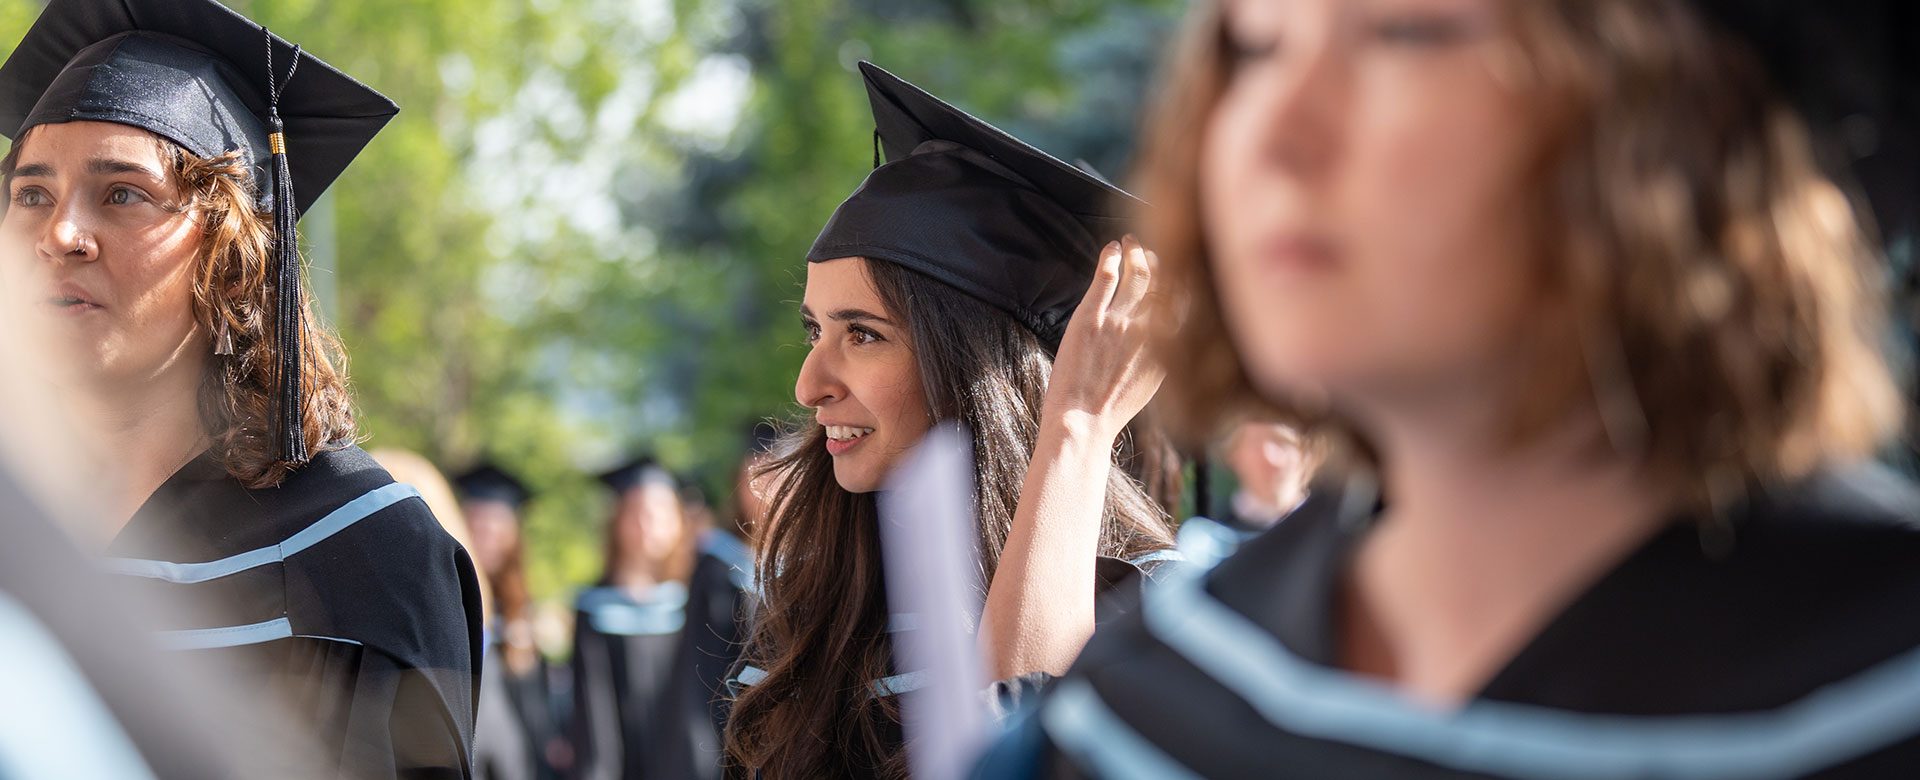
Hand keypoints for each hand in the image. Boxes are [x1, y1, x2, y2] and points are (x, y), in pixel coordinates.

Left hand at [1045, 235, 1166, 443]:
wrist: (1083, 421)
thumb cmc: (1112, 409)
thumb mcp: (1152, 382)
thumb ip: (1162, 351)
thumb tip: (1166, 333)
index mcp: (1170, 346)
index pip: (1186, 300)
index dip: (1183, 279)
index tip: (1175, 269)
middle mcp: (1151, 329)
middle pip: (1165, 281)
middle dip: (1159, 259)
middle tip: (1148, 249)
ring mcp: (1120, 321)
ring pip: (1137, 272)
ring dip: (1135, 252)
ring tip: (1130, 241)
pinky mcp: (1091, 317)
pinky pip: (1106, 276)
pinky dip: (1111, 257)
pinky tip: (1111, 248)